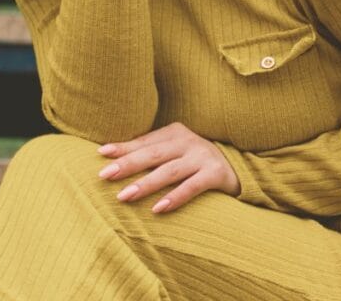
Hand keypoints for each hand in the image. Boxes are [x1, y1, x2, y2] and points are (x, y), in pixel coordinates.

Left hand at [96, 122, 240, 213]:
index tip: (101, 155)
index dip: (123, 148)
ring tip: (124, 196)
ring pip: (169, 171)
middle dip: (128, 165)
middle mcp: (189, 141)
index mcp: (175, 132)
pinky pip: (192, 187)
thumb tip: (111, 156)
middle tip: (104, 176)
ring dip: (145, 184)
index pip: (145, 142)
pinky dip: (174, 197)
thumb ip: (151, 152)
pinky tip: (157, 209)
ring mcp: (203, 157)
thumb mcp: (175, 153)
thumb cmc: (196, 162)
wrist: (238, 170)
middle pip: (153, 154)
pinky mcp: (216, 174)